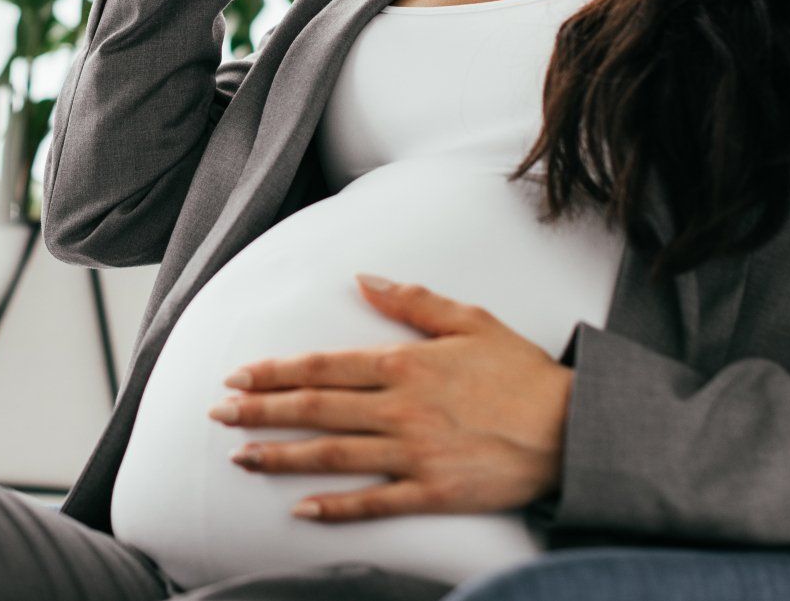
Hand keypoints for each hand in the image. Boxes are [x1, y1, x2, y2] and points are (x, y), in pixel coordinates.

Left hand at [207, 273, 573, 522]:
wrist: (572, 429)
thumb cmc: (522, 372)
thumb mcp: (470, 320)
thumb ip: (411, 301)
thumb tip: (362, 280)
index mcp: (405, 364)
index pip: (324, 366)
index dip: (276, 371)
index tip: (238, 373)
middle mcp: (400, 408)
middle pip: (315, 409)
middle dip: (260, 410)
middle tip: (217, 413)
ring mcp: (414, 453)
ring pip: (332, 454)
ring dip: (280, 455)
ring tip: (239, 456)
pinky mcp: (433, 492)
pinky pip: (374, 502)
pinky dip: (334, 507)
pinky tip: (299, 509)